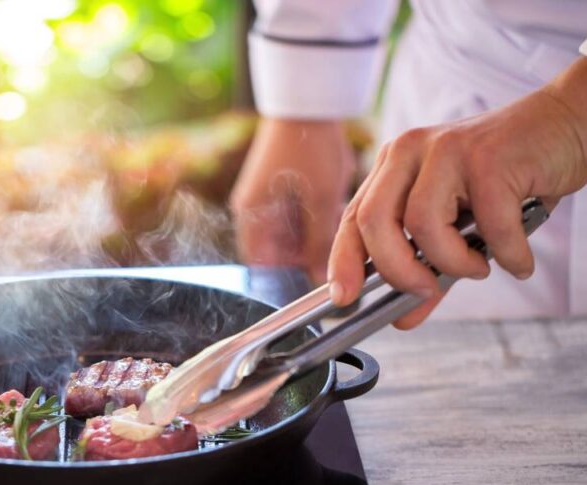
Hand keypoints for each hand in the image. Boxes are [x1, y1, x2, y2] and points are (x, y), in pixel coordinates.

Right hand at [230, 118, 353, 284]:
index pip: (260, 268)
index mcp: (250, 216)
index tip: (315, 280)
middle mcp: (252, 211)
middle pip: (278, 253)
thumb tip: (322, 278)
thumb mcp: (320, 199)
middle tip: (336, 249)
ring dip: (314, 236)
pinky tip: (333, 204)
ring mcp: (265, 199)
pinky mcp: (280, 188)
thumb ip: (320, 243)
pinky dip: (315, 218)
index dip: (286, 280)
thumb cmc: (308, 144)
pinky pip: (297, 217)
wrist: (309, 100)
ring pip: (291, 236)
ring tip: (335, 218)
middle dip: (307, 255)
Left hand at [328, 57, 586, 328]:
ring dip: (454, 262)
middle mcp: (410, 151)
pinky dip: (507, 254)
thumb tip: (405, 316)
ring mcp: (447, 149)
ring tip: (479, 266)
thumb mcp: (460, 224)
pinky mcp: (488, 157)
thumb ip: (429, 267)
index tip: (342, 298)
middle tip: (425, 290)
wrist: (565, 126)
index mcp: (393, 164)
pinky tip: (518, 260)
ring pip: (424, 224)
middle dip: (396, 270)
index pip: (353, 217)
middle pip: (375, 221)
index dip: (343, 261)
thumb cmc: (508, 176)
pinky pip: (488, 225)